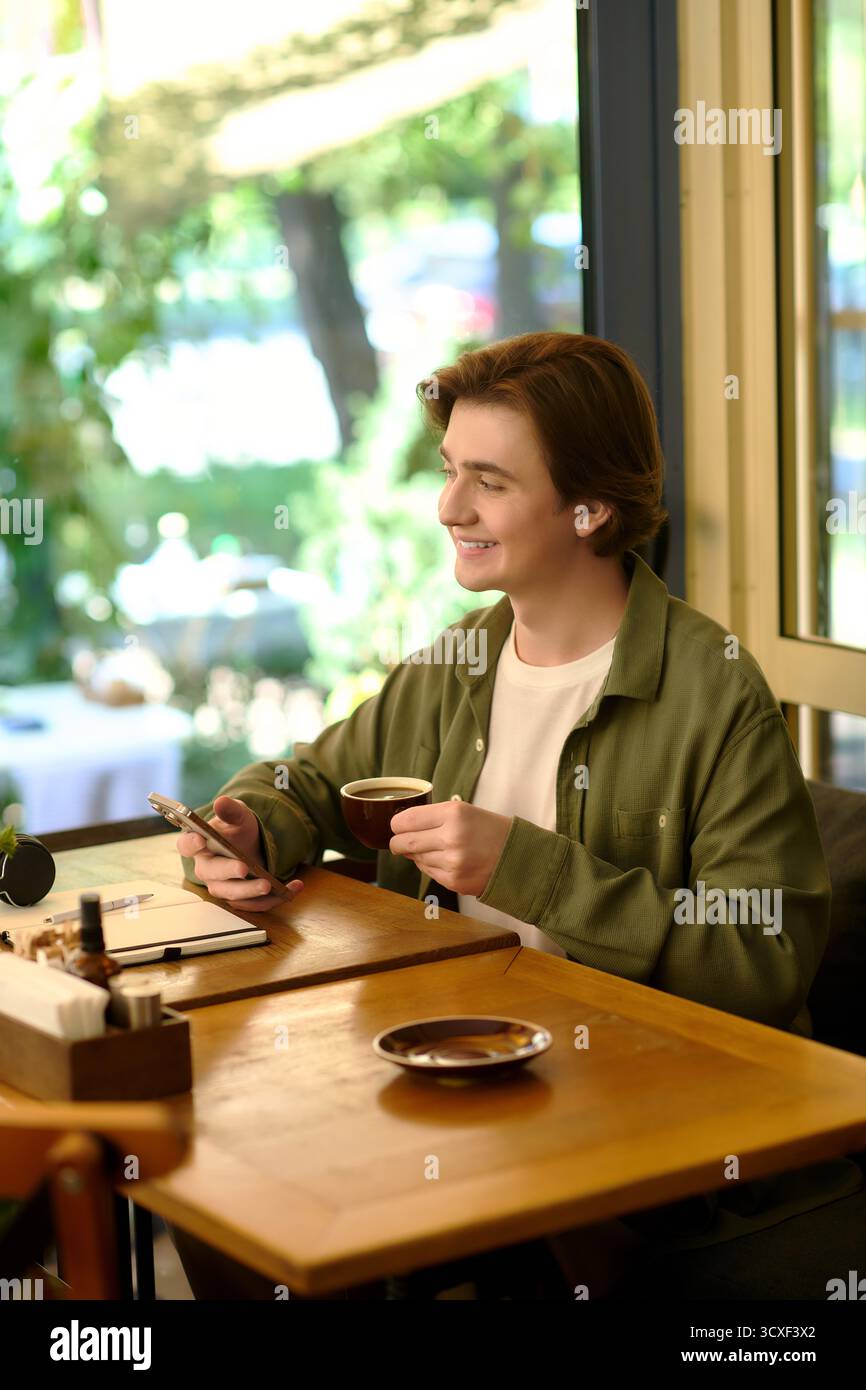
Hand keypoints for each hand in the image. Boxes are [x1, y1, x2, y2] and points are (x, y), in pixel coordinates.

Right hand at [175, 794, 303, 911]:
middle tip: (244, 867)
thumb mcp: (239, 816)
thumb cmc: (239, 831)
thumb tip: (221, 802)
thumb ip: (231, 810)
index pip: (186, 845)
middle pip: (213, 875)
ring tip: (270, 885)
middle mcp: (207, 870)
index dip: (191, 843)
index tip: (201, 840)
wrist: (253, 846)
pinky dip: (276, 898)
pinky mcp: (242, 899)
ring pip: (234, 895)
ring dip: (252, 892)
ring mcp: (223, 887)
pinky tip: (294, 886)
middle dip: (229, 872)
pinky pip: (256, 904)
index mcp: (200, 846)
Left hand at [388, 799, 511, 895]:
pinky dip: (431, 866)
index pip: (405, 820)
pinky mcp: (454, 881)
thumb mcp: (465, 811)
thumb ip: (433, 817)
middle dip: (398, 843)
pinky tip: (446, 860)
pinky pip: (428, 872)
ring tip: (437, 849)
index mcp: (454, 814)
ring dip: (418, 854)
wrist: (520, 858)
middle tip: (399, 842)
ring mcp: (452, 862)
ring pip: (415, 858)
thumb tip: (400, 828)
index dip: (396, 824)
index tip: (397, 826)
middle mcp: (451, 838)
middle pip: (403, 842)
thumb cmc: (492, 831)